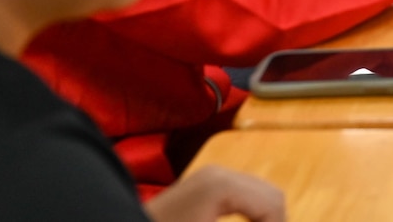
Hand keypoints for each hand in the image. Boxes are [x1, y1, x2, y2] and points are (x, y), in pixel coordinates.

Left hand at [146, 166, 285, 221]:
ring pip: (258, 195)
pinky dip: (252, 215)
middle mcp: (220, 174)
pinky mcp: (203, 188)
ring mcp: (210, 178)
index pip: (273, 205)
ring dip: (264, 218)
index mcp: (222, 186)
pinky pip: (242, 196)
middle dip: (275, 220)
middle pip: (271, 196)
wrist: (117, 221)